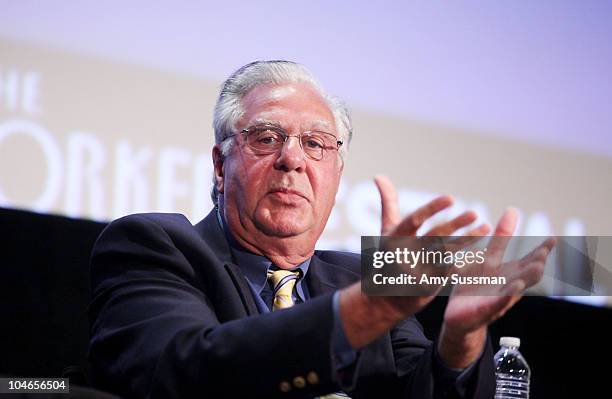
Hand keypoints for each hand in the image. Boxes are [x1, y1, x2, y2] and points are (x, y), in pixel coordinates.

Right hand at [373, 175, 489, 317]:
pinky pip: (451, 271)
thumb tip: (379, 176)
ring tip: (486, 227)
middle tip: (475, 213)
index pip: (414, 219)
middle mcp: (404, 253)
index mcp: (395, 237)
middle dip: (456, 224)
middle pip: (433, 236)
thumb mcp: (387, 230)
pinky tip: (483, 251)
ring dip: (468, 240)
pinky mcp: (426, 287)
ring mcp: (415, 271)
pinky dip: (467, 260)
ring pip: (446, 253)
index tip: (451, 198)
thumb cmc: (391, 256)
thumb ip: (388, 203)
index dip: (432, 208)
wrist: (386, 297)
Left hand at [438, 208, 555, 367]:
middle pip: (526, 275)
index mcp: (509, 273)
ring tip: (536, 266)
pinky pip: (497, 303)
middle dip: (536, 264)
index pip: (529, 261)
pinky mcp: (484, 310)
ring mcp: (498, 299)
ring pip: (515, 288)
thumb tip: (513, 210)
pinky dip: (506, 295)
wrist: (458, 317)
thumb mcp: (488, 259)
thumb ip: (501, 238)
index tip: (553, 239)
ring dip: (525, 278)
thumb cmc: (475, 286)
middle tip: (544, 252)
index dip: (541, 251)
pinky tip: (514, 287)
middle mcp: (508, 286)